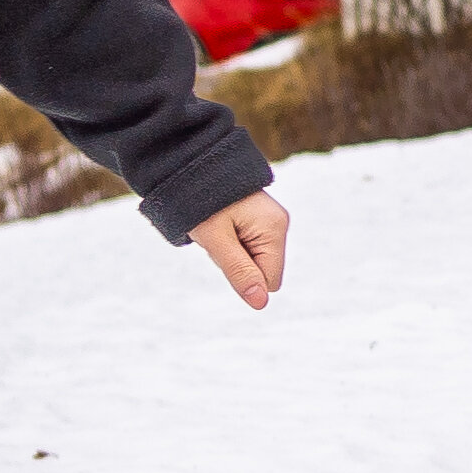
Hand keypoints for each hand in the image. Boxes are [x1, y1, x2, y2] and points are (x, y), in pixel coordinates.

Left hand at [191, 191, 289, 308]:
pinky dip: (233, 244)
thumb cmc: (200, 203)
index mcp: (274, 229)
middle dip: (239, 265)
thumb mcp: (216, 241)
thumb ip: (240, 272)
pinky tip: (222, 227)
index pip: (270, 280)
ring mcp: (271, 221)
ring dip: (233, 254)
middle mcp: (279, 224)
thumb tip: (261, 303)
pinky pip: (250, 247)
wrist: (192, 168)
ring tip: (217, 230)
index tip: (224, 253)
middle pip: (264, 270)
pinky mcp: (261, 220)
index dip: (245, 276)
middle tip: (218, 240)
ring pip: (255, 260)